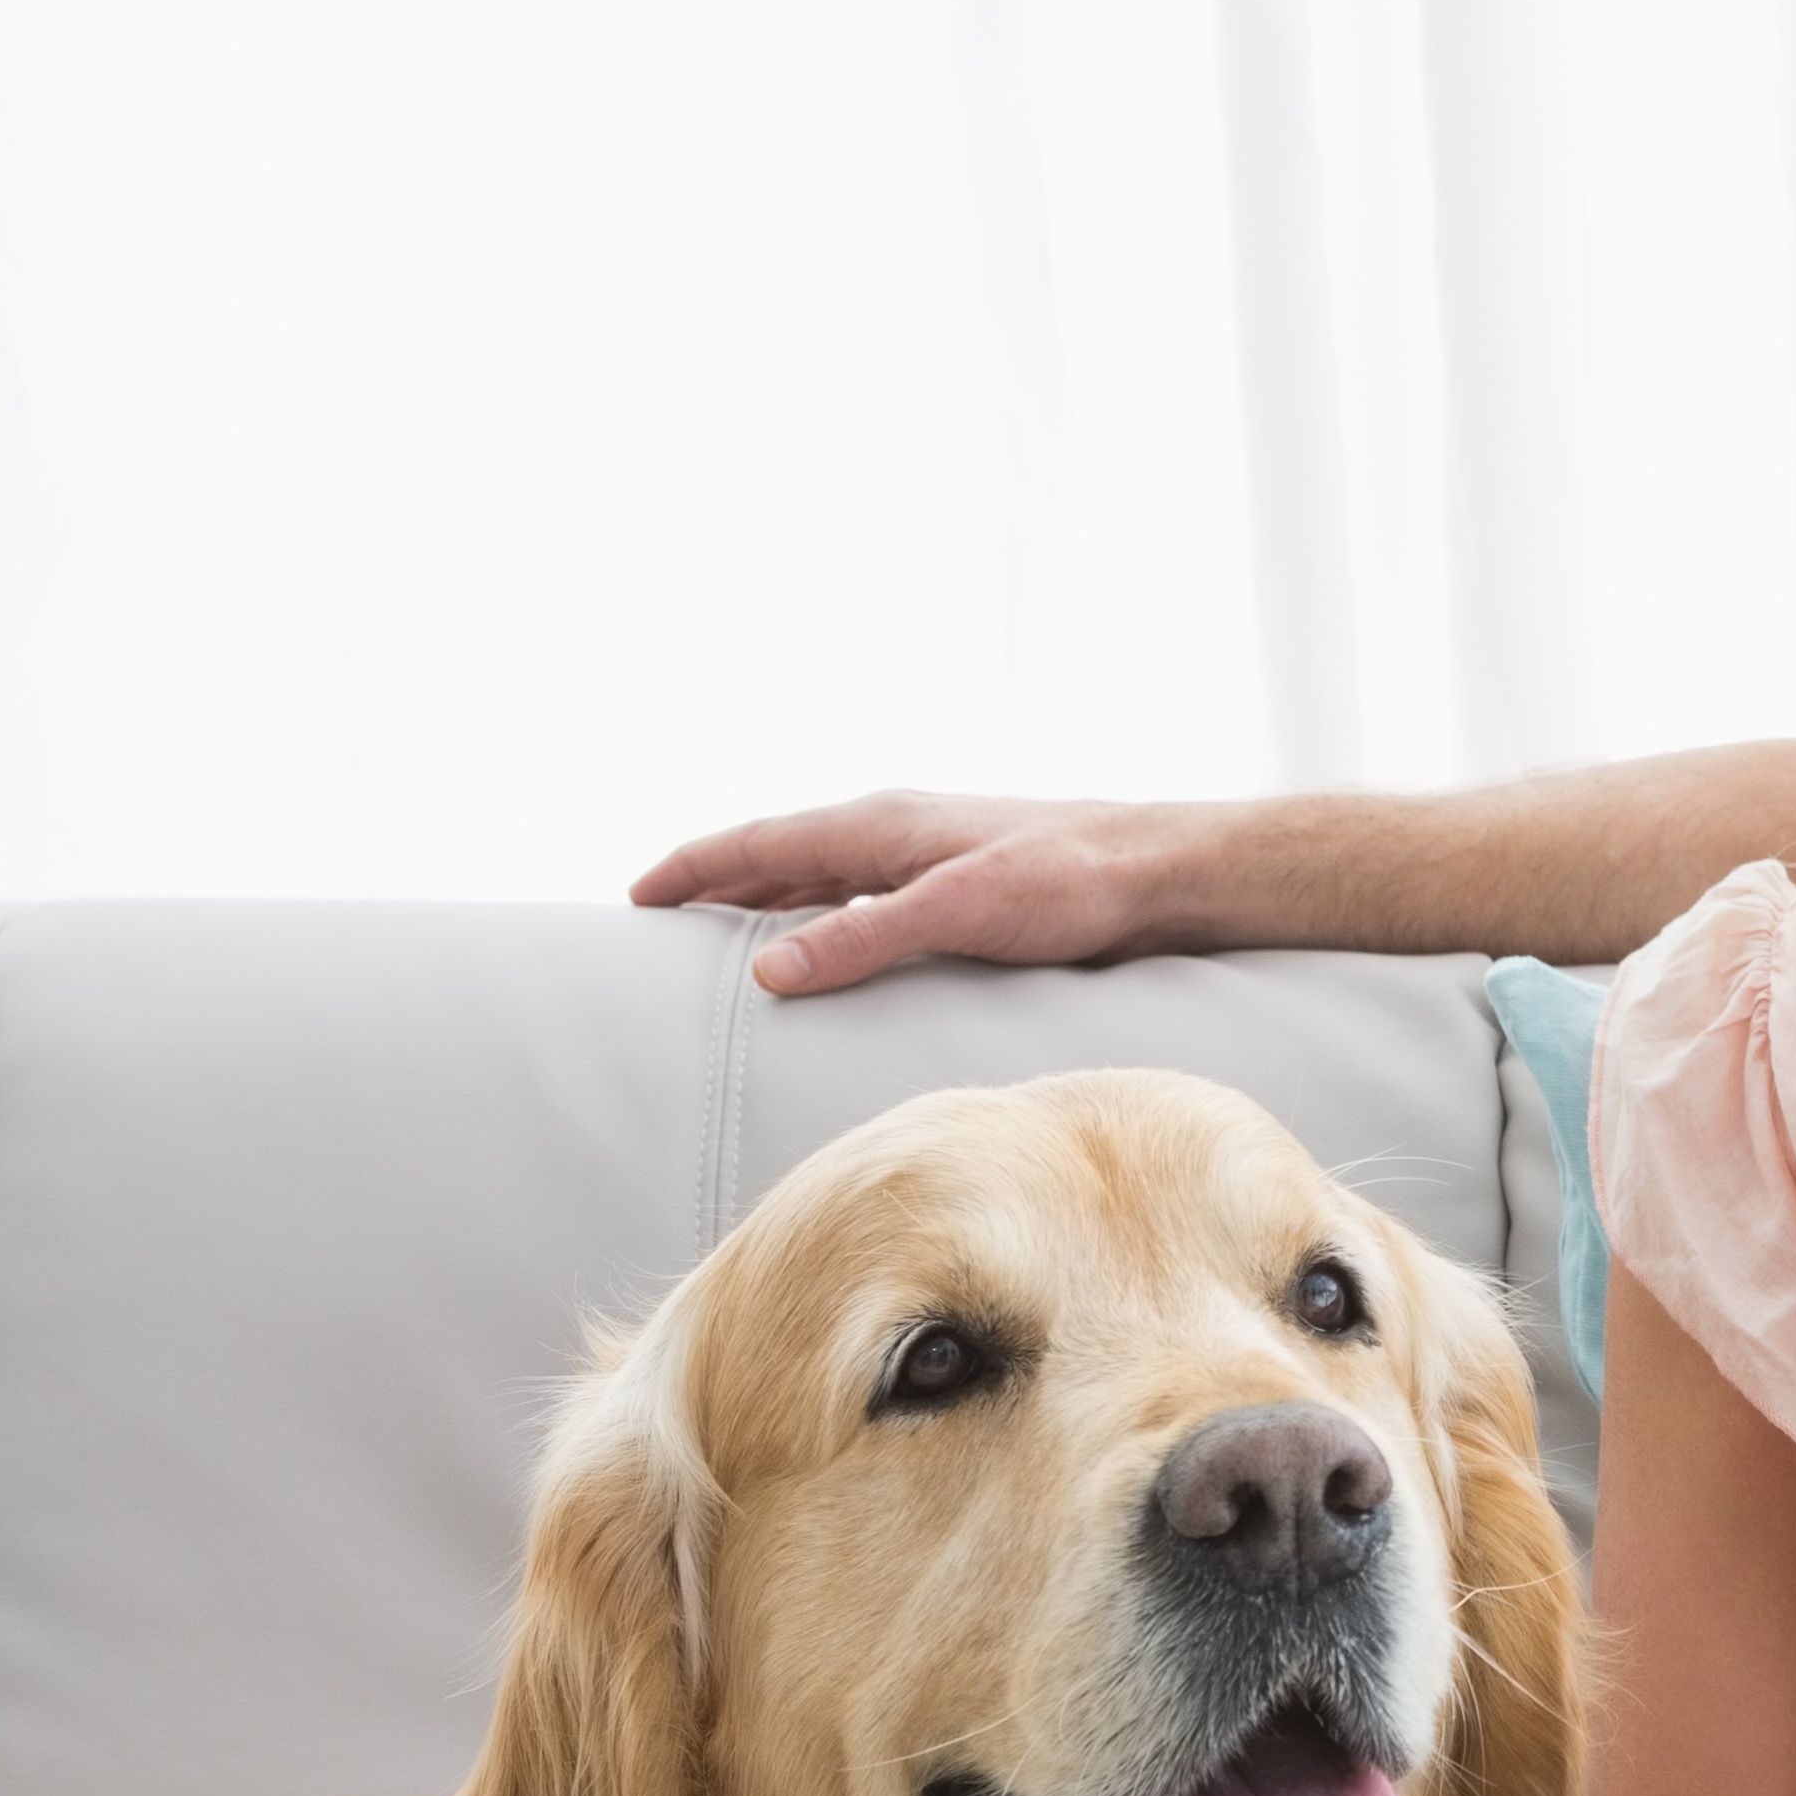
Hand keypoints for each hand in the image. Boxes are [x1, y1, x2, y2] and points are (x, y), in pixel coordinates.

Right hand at [630, 791, 1218, 993]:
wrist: (1160, 873)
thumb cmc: (1071, 880)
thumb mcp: (956, 911)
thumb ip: (862, 938)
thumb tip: (766, 970)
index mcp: (881, 825)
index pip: (759, 841)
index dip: (694, 868)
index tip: (635, 896)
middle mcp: (896, 831)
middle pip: (781, 853)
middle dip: (716, 883)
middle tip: (657, 919)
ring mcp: (928, 855)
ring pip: (823, 874)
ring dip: (768, 898)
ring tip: (722, 933)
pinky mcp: (962, 885)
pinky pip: (866, 895)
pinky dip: (824, 914)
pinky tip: (828, 940)